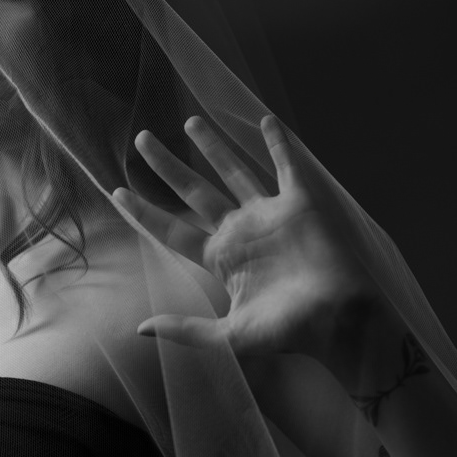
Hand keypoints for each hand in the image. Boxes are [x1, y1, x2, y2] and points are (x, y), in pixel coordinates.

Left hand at [113, 114, 379, 360]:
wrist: (339, 321)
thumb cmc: (288, 332)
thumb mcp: (229, 337)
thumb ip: (185, 330)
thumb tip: (138, 330)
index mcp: (220, 258)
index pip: (172, 229)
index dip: (145, 211)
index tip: (117, 191)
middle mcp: (240, 231)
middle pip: (194, 191)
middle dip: (167, 167)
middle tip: (141, 139)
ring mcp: (269, 214)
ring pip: (233, 171)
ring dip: (213, 146)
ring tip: (190, 122)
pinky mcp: (300, 203)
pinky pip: (286, 165)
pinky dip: (277, 143)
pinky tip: (264, 120)